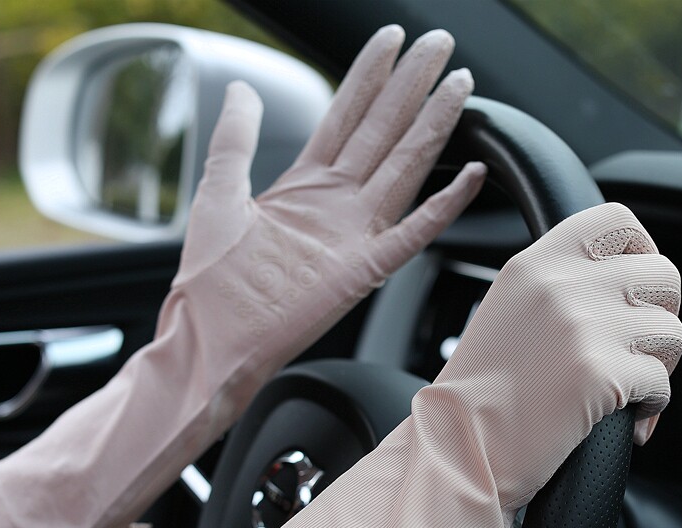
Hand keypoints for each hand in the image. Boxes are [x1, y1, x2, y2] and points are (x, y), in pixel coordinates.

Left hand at [0, 25, 484, 527]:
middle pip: (382, 131)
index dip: (368, 76)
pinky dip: (444, 206)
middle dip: (411, 85)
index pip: (345, 116)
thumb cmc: (211, 275)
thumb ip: (236, 136)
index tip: (391, 39)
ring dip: (432, 126)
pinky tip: (470, 176)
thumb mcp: (218, 189)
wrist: (213, 334)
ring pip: (403, 167)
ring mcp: (353, 233)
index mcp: (304, 184)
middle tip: (441, 45)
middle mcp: (335, 203)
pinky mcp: (363, 268)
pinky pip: (413, 232)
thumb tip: (243, 87)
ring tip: (459, 86)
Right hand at [169, 202, 681, 527]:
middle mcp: (547, 285)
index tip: (631, 272)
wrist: (418, 479)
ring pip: (674, 319)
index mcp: (518, 272)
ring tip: (608, 401)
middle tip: (622, 353)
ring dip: (656, 365)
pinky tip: (611, 425)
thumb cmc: (436, 428)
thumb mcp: (478, 347)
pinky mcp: (594, 373)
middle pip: (661, 263)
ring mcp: (574, 325)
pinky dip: (651, 407)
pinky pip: (666, 372)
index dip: (636, 241)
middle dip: (657, 310)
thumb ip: (527, 308)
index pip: (613, 213)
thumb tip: (570, 289)